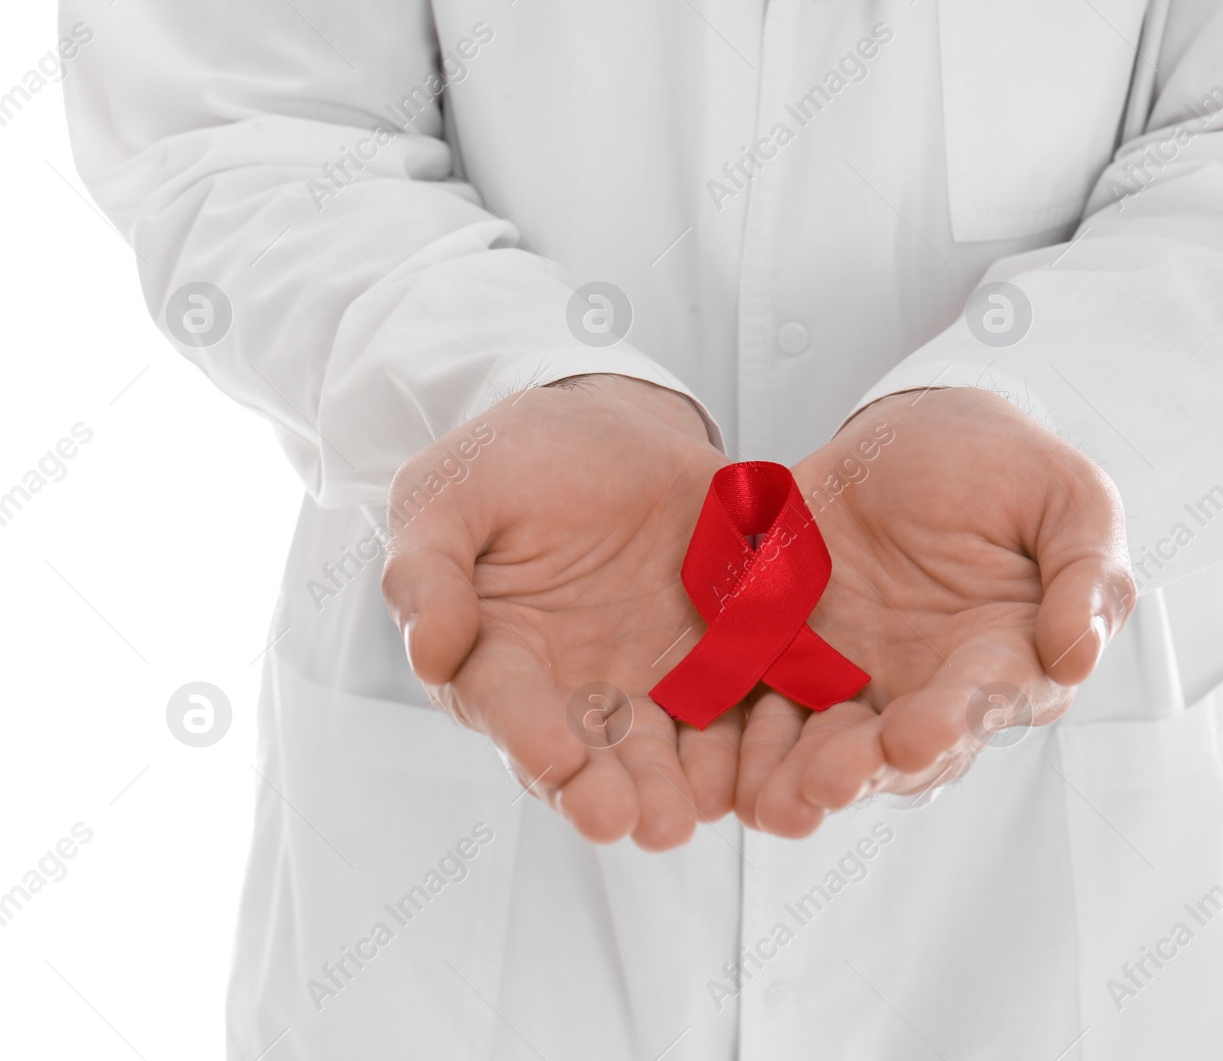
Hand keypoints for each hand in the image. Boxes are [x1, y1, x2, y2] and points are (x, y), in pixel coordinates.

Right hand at [381, 375, 739, 848]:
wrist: (616, 428)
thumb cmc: (515, 462)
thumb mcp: (451, 492)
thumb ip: (430, 568)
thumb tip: (430, 654)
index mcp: (498, 657)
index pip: (508, 707)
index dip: (530, 737)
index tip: (557, 764)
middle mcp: (574, 689)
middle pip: (590, 755)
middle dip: (613, 792)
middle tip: (641, 826)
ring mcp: (651, 680)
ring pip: (665, 750)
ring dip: (679, 787)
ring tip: (696, 815)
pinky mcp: (720, 659)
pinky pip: (739, 705)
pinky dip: (748, 740)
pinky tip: (761, 766)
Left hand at [735, 387, 1136, 835]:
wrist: (912, 431)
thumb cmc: (1005, 466)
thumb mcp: (1070, 497)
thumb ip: (1087, 573)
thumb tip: (1078, 656)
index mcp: (1008, 655)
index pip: (984, 700)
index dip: (952, 722)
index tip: (917, 739)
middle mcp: (933, 686)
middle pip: (900, 748)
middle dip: (863, 770)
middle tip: (827, 785)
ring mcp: (861, 678)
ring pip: (832, 745)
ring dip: (802, 776)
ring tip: (772, 801)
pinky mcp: (794, 657)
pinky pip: (767, 705)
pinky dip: (747, 736)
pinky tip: (724, 759)